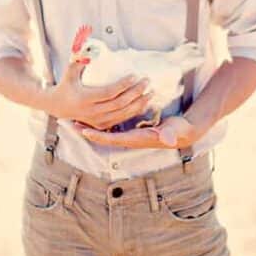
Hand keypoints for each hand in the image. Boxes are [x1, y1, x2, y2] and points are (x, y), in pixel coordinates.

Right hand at [43, 59, 151, 130]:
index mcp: (85, 99)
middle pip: (119, 104)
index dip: (123, 85)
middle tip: (146, 81)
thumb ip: (78, 60)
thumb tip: (87, 48)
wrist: (57, 107)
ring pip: (122, 114)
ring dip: (138, 103)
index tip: (134, 75)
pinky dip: (134, 112)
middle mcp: (91, 112)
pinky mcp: (102, 125)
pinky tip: (144, 103)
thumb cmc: (66, 86)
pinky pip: (121, 119)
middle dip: (135, 92)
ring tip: (150, 92)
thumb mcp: (69, 72)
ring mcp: (97, 121)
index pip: (108, 93)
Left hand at [75, 115, 203, 149]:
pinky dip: (102, 123)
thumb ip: (169, 135)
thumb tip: (166, 139)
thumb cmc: (178, 131)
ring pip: (107, 132)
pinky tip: (95, 117)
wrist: (184, 133)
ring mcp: (131, 135)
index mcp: (136, 138)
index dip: (98, 135)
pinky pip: (114, 128)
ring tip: (77, 119)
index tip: (84, 131)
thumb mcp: (174, 132)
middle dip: (88, 131)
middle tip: (71, 123)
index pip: (113, 138)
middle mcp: (131, 139)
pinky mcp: (133, 130)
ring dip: (93, 127)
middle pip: (105, 136)